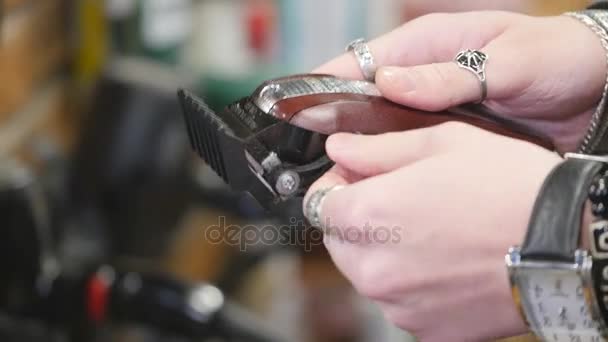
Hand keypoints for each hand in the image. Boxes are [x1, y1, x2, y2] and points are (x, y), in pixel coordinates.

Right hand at [304, 11, 605, 152]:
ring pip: (381, 129)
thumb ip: (452, 74)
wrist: (595, 93)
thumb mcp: (509, 61)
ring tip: (338, 177)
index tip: (297, 107)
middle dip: (335, 125)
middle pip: (363, 100)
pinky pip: (408, 148)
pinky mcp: (444, 136)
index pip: (361, 62)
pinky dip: (391, 163)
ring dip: (360, 150)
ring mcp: (431, 109)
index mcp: (427, 44)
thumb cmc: (556, 59)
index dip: (326, 84)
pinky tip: (379, 183)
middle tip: (313, 156)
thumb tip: (390, 82)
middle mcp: (421, 77)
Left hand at [304, 124, 561, 340]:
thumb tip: (338, 148)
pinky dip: (413, 285)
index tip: (361, 178)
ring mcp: (399, 306)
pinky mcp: (427, 331)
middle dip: (359, 221)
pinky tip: (446, 263)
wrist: (569, 241)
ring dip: (386, 254)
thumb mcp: (440, 143)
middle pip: (341, 243)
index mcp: (367, 216)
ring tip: (433, 232)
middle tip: (403, 202)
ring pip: (369, 275)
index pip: (319, 204)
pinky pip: (402, 303)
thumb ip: (375, 149)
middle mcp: (374, 269)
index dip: (338, 186)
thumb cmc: (508, 186)